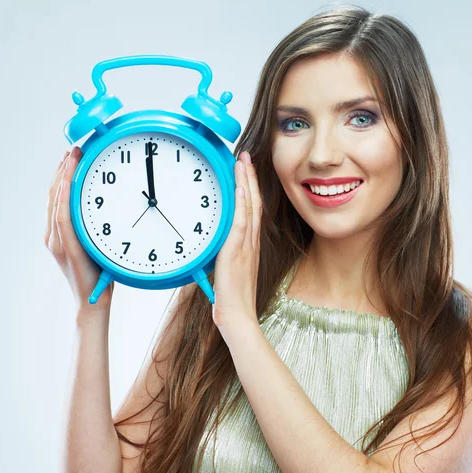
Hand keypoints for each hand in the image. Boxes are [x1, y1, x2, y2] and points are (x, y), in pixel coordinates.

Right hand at [44, 146, 113, 312]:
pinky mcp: (64, 246)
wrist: (94, 301)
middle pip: (54, 193)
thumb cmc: (102, 275)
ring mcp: (56, 239)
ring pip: (55, 200)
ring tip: (71, 156)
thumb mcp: (104, 243)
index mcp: (61, 232)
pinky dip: (64, 196)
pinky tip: (69, 180)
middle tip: (74, 148)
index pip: (59, 195)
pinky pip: (61, 216)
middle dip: (63, 168)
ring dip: (63, 175)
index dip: (63, 173)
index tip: (73, 155)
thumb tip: (127, 206)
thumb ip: (103, 225)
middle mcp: (53, 233)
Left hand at [212, 151, 261, 335]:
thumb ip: (226, 256)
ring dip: (246, 184)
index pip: (252, 211)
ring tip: (242, 163)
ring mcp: (245, 247)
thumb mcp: (230, 272)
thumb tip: (217, 249)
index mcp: (249, 246)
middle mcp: (251, 243)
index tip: (246, 171)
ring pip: (249, 209)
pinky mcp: (236, 252)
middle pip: (254, 203)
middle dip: (250, 178)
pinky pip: (241, 225)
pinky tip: (242, 190)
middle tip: (246, 157)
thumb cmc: (234, 298)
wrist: (238, 315)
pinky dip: (243, 206)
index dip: (250, 189)